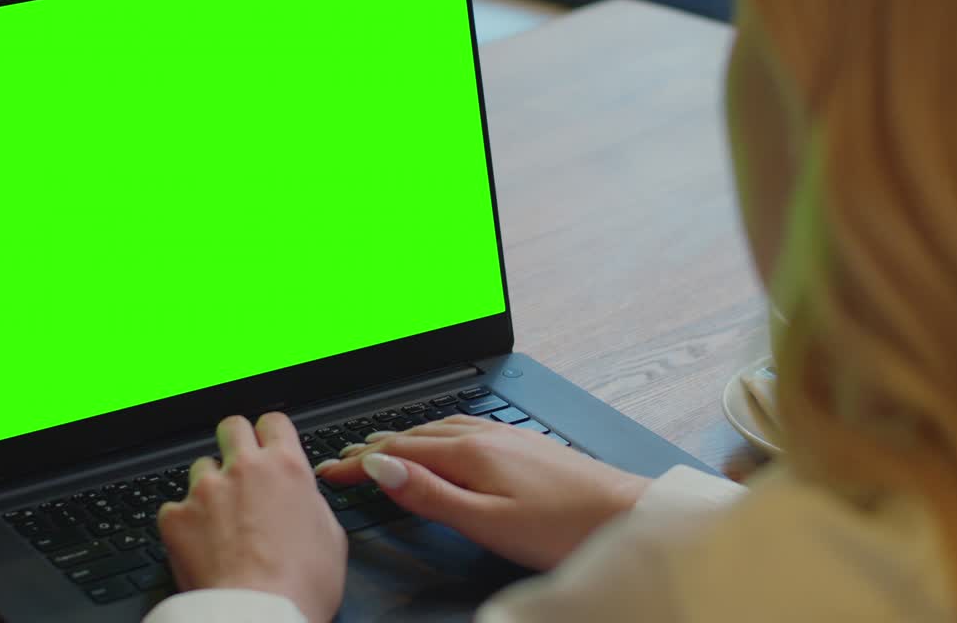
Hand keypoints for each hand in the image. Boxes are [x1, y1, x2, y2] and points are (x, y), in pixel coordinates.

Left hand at [157, 413, 346, 621]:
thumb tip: (302, 498)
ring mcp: (205, 490)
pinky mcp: (175, 517)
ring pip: (201, 466)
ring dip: (210, 487)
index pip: (273, 421)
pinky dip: (185, 523)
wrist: (259, 617)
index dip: (270, 434)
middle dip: (235, 443)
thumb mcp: (331, 537)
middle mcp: (244, 468)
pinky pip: (174, 508)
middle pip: (231, 427)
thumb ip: (311, 503)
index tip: (268, 446)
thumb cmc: (301, 586)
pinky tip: (200, 546)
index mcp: (286, 467)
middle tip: (240, 470)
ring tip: (220, 523)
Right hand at [315, 415, 649, 569]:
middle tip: (342, 458)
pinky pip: (462, 429)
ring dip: (403, 437)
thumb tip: (383, 469)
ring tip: (380, 444)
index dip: (359, 464)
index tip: (329, 471)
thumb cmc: (563, 527)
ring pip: (438, 430)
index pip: (397, 453)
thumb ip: (431, 494)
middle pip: (414, 435)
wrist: (627, 514)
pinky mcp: (523, 444)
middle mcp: (485, 435)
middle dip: (373, 446)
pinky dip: (435, 434)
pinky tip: (442, 441)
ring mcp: (506, 436)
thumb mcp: (486, 521)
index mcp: (469, 453)